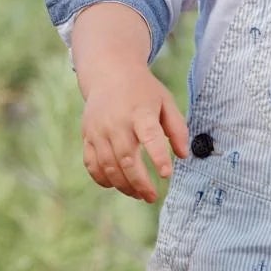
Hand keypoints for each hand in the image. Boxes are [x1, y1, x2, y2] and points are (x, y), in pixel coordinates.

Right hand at [81, 70, 190, 202]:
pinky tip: (117, 185)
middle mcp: (117, 121)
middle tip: (152, 197)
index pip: (149, 136)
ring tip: (139, 195)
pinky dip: (102, 179)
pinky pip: (91, 164)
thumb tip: (183, 156)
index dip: (158, 156)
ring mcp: (98, 130)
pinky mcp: (87, 136)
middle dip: (140, 182)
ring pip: (108, 166)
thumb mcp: (166, 101)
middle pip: (126, 158)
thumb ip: (177, 128)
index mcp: (140, 111)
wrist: (109, 73)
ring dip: (123, 185)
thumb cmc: (143, 91)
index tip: (166, 174)